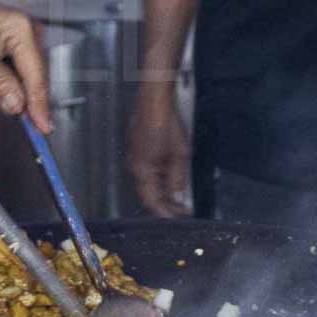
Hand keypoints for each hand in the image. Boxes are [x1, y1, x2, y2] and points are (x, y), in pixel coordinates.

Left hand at [0, 0, 51, 134]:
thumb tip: (17, 104)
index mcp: (20, 27)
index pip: (36, 74)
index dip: (40, 104)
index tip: (43, 126)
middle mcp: (25, 28)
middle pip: (37, 75)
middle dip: (35, 101)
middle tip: (35, 129)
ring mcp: (20, 35)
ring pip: (30, 74)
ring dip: (26, 96)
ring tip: (26, 120)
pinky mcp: (11, 41)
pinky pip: (20, 69)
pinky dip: (16, 86)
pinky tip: (12, 100)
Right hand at [128, 85, 192, 217]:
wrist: (154, 99)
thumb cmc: (165, 122)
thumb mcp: (179, 155)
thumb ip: (177, 179)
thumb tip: (178, 198)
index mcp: (143, 170)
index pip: (152, 201)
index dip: (165, 213)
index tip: (178, 218)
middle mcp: (135, 165)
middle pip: (148, 192)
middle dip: (165, 203)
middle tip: (182, 209)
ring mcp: (134, 155)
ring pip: (147, 181)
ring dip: (163, 190)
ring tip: (179, 195)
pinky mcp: (137, 146)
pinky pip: (146, 168)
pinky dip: (158, 177)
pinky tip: (170, 176)